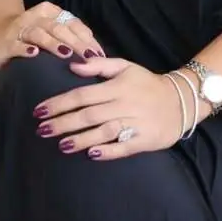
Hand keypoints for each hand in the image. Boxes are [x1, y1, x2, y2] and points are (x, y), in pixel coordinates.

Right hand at [0, 2, 104, 71]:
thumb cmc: (31, 36)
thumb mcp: (52, 31)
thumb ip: (72, 36)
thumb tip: (97, 51)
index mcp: (49, 11)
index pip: (72, 23)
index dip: (86, 38)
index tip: (98, 54)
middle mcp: (34, 17)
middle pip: (58, 28)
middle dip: (76, 43)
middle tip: (89, 58)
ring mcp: (19, 29)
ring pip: (39, 34)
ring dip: (53, 43)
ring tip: (66, 54)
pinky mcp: (6, 43)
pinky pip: (16, 45)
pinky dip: (25, 49)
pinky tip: (34, 54)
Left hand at [32, 58, 191, 158]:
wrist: (182, 99)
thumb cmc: (147, 84)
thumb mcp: (126, 67)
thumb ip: (99, 66)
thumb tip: (72, 66)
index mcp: (117, 87)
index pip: (82, 95)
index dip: (59, 103)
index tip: (39, 111)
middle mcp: (125, 104)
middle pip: (88, 115)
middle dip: (63, 123)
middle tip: (42, 130)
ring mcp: (136, 122)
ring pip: (104, 131)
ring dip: (81, 139)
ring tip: (61, 144)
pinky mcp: (146, 139)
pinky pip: (125, 146)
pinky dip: (109, 151)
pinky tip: (92, 154)